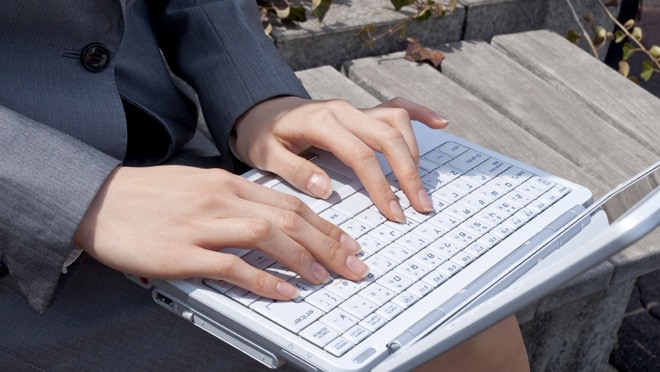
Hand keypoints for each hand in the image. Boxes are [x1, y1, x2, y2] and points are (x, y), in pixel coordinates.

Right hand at [74, 165, 366, 300]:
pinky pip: (232, 266)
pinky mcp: (182, 253)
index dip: (325, 224)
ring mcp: (202, 225)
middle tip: (353, 264)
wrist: (98, 199)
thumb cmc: (148, 196)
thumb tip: (271, 223)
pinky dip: (263, 280)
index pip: (289, 202)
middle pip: (289, 218)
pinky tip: (284, 292)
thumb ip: (235, 200)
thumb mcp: (198, 186)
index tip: (348, 241)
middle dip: (328, 243)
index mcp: (228, 182)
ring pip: (267, 237)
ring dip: (303, 259)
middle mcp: (222, 199)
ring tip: (326, 278)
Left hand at [233, 96, 448, 221]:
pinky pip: (397, 106)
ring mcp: (355, 108)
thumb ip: (294, 170)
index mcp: (322, 123)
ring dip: (414, 154)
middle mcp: (344, 111)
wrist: (262, 109)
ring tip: (419, 187)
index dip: (381, 185)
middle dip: (408, 174)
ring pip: (397, 123)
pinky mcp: (361, 111)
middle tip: (420, 206)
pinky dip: (420, 113)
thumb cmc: (263, 134)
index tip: (394, 213)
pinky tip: (440, 122)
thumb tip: (325, 188)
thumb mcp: (266, 154)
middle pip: (388, 138)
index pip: (361, 155)